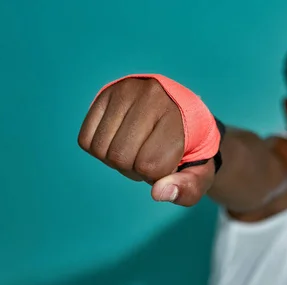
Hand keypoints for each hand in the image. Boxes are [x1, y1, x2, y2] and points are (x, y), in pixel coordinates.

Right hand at [78, 78, 215, 205]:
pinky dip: (99, 150)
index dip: (156, 175)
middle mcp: (151, 96)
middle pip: (120, 156)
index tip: (168, 162)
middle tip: (150, 157)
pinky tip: (119, 141)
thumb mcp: (201, 173)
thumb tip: (158, 193)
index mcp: (179, 116)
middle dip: (133, 169)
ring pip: (100, 149)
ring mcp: (125, 90)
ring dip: (115, 161)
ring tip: (136, 149)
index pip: (150, 164)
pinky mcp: (107, 93)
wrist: (185, 113)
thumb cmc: (191, 148)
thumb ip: (187, 189)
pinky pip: (85, 138)